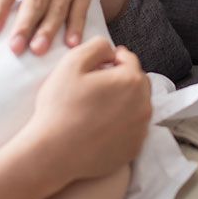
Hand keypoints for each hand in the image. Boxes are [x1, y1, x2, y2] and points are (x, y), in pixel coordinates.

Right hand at [25, 37, 150, 182]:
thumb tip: (111, 51)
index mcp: (131, 81)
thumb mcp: (71, 63)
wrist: (53, 153)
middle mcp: (144, 105)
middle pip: (137, 83)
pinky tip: (100, 126)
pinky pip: (132, 129)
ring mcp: (140, 130)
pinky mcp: (133, 150)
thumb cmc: (60, 106)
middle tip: (96, 86)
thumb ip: (96, 46)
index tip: (95, 66)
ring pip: (137, 106)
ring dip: (123, 102)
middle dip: (121, 79)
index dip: (111, 58)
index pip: (129, 59)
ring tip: (97, 107)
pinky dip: (122, 124)